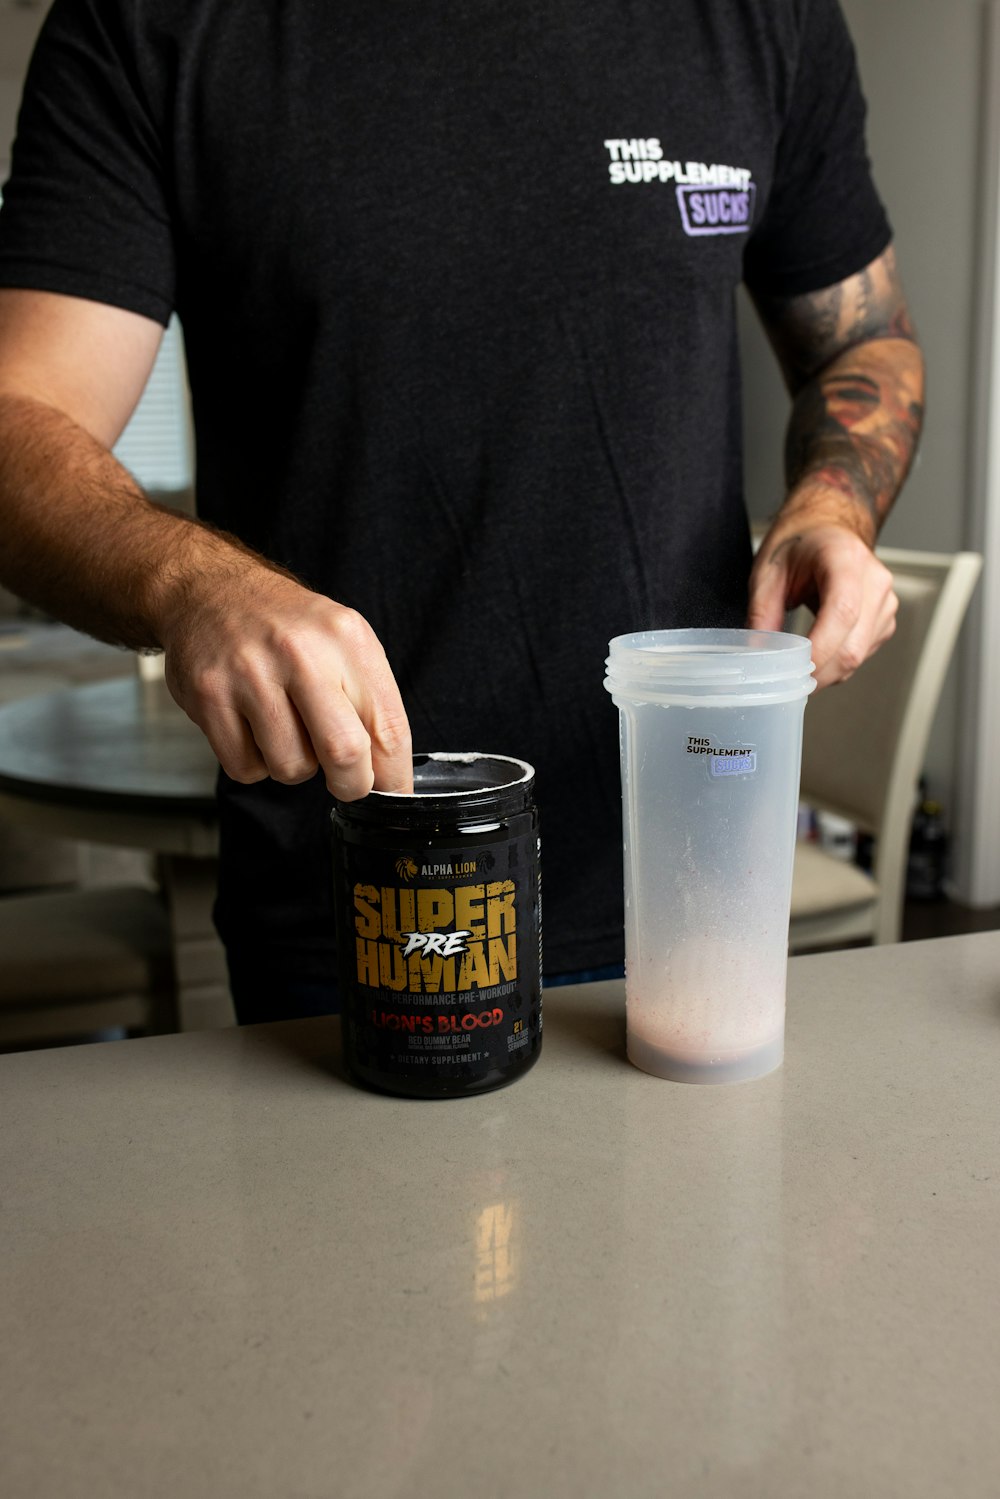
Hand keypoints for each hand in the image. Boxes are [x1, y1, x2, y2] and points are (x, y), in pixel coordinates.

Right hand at [160, 561, 412, 798]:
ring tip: (286, 731)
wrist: (210, 590)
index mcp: (346, 637)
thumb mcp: (341, 640)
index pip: (388, 725)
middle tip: (345, 783)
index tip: (393, 793)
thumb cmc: (285, 625)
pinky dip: (254, 763)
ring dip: (295, 767)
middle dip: (351, 784)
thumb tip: (388, 773)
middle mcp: (300, 652)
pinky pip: (246, 767)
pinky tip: (252, 730)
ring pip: (292, 768)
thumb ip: (369, 700)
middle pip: (344, 752)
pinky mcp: (209, 696)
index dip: (394, 774)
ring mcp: (250, 674)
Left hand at [747, 519, 896, 688]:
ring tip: (798, 665)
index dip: (820, 649)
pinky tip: (818, 653)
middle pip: (853, 645)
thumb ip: (762, 613)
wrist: (827, 528)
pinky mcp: (885, 620)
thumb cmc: (799, 545)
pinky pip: (863, 654)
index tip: (794, 670)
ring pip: (859, 655)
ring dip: (827, 672)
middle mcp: (875, 581)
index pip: (842, 612)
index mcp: (846, 559)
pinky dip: (838, 664)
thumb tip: (760, 654)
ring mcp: (886, 602)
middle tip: (787, 682)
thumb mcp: (768, 571)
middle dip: (819, 672)